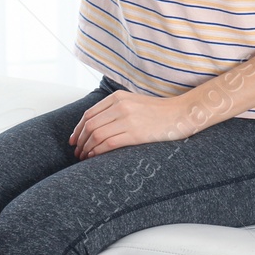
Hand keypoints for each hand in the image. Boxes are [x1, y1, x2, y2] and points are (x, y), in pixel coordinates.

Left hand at [69, 88, 193, 158]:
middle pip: (90, 125)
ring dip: (87, 149)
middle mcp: (120, 106)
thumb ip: (115, 108)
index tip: (74, 140)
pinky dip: (98, 152)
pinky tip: (95, 158)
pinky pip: (109, 143)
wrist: (181, 113)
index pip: (89, 114)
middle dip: (80, 141)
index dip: (78, 129)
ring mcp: (128, 119)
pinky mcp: (135, 133)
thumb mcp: (133, 102)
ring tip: (85, 157)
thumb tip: (95, 125)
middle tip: (77, 152)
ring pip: (97, 135)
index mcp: (118, 97)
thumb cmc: (158, 111)